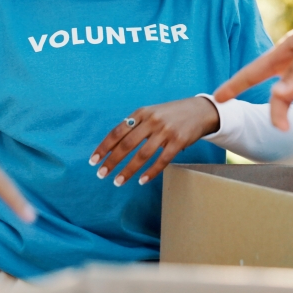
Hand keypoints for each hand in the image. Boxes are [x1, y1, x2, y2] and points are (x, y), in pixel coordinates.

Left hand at [89, 97, 219, 186]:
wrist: (199, 110)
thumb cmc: (170, 114)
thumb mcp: (151, 113)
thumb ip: (135, 125)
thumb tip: (113, 146)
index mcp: (141, 113)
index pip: (118, 131)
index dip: (104, 147)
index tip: (93, 160)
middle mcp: (152, 121)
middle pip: (127, 144)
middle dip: (112, 161)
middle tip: (101, 174)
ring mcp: (166, 131)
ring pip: (142, 155)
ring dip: (128, 170)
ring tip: (118, 182)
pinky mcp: (178, 141)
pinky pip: (162, 160)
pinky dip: (150, 172)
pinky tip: (141, 181)